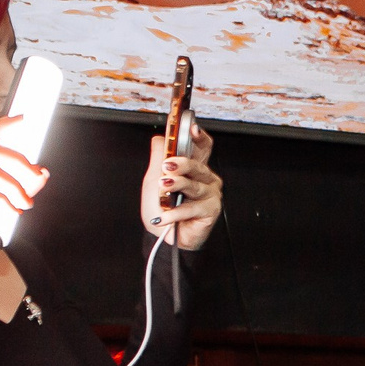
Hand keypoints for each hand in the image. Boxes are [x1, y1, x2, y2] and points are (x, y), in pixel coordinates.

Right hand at [0, 116, 48, 250]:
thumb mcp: (3, 201)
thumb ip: (21, 187)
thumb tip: (44, 172)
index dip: (2, 126)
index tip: (23, 118)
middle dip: (19, 160)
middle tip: (37, 176)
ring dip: (15, 186)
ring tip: (27, 204)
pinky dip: (4, 200)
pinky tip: (15, 211)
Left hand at [142, 116, 222, 251]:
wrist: (165, 237)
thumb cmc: (163, 209)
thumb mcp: (153, 179)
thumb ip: (158, 158)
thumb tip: (159, 138)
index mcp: (194, 167)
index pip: (202, 146)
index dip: (199, 136)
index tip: (191, 128)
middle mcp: (205, 178)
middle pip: (197, 164)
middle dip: (182, 163)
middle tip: (167, 166)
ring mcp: (210, 194)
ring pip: (193, 184)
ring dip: (176, 185)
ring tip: (163, 189)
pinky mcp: (211, 210)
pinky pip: (192, 207)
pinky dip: (175, 212)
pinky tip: (164, 215)